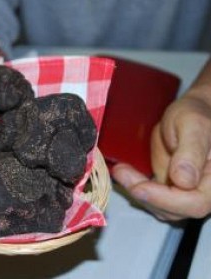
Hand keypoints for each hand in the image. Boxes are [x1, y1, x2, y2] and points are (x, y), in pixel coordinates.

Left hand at [112, 90, 210, 220]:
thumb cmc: (196, 114)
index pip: (195, 202)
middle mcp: (205, 190)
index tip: (139, 187)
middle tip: (122, 173)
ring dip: (137, 192)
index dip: (165, 199)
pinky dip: (136, 188)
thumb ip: (191, 150)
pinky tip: (124, 172)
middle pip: (176, 211)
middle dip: (146, 196)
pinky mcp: (171, 189)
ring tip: (121, 170)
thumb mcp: (193, 124)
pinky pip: (153, 198)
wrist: (189, 113)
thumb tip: (185, 179)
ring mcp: (186, 191)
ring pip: (162, 208)